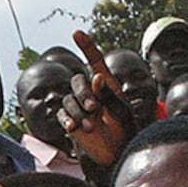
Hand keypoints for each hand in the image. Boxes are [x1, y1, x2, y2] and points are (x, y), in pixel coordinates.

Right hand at [57, 31, 134, 167]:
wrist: (117, 153)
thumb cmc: (125, 130)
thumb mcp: (121, 111)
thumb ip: (108, 94)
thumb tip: (96, 77)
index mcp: (106, 85)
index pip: (95, 62)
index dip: (87, 47)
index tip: (77, 33)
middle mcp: (90, 93)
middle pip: (78, 81)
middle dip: (84, 93)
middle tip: (94, 109)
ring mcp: (79, 107)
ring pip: (69, 99)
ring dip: (79, 112)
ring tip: (92, 127)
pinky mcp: (71, 122)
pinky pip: (62, 114)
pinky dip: (67, 119)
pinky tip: (73, 128)